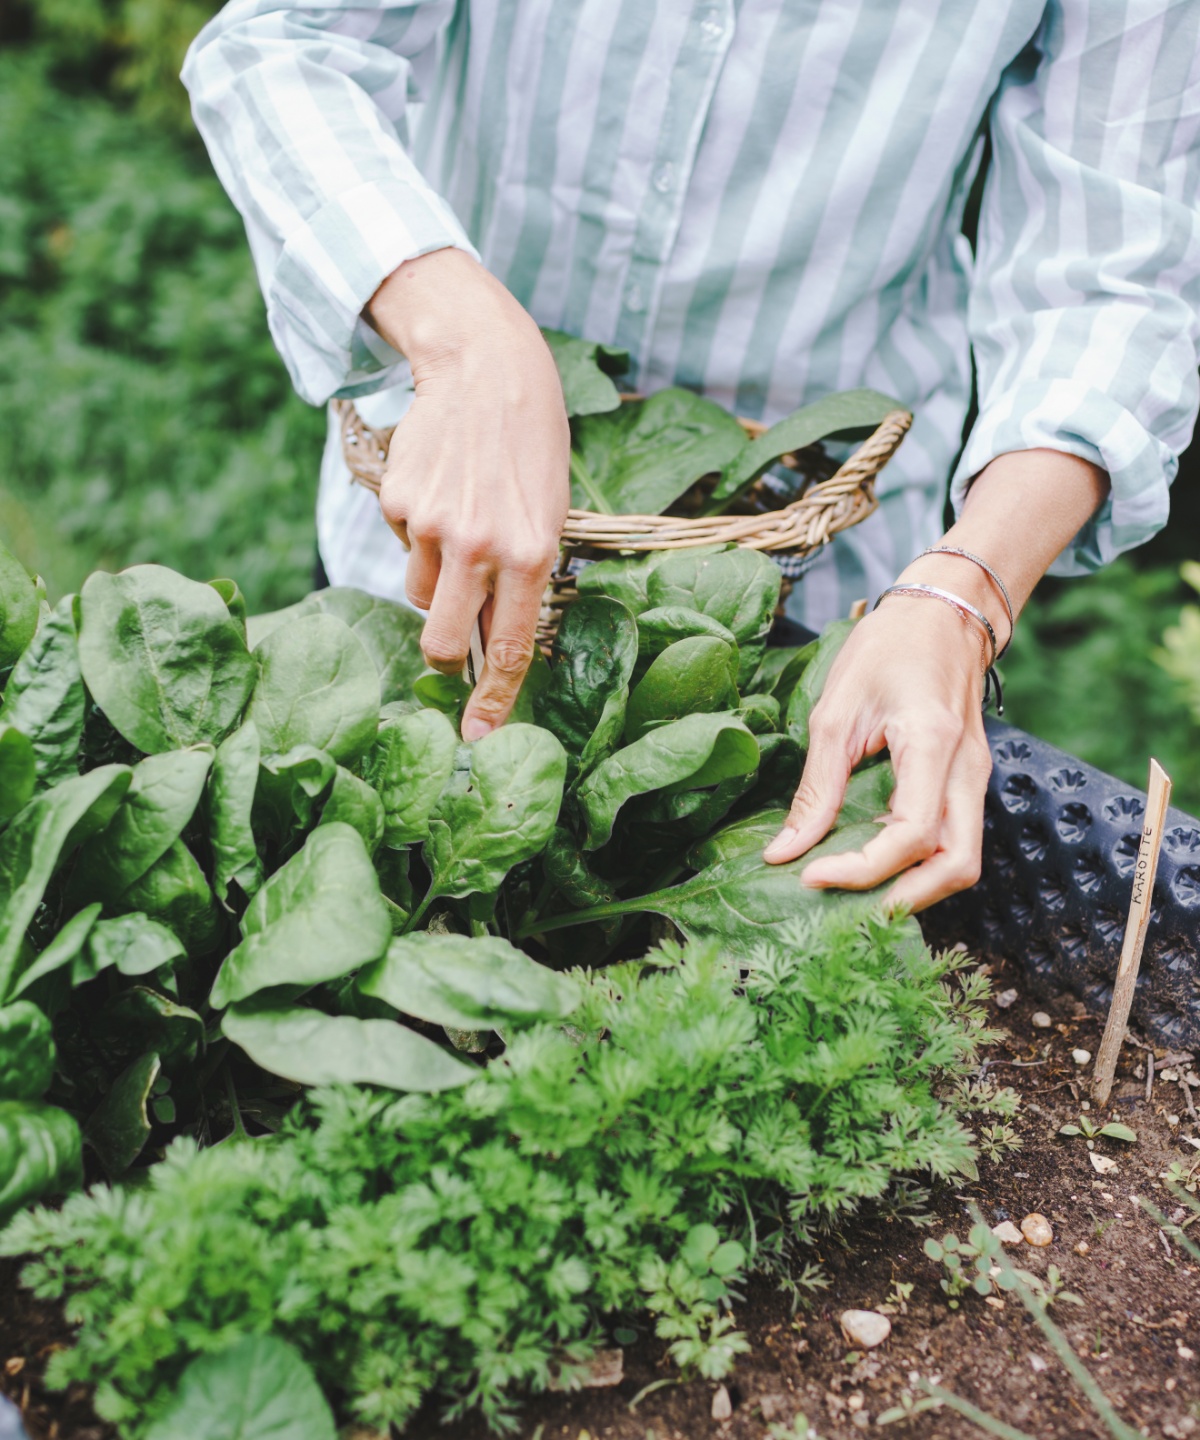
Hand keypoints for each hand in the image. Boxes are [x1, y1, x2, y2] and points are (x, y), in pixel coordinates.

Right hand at [367, 248, 569, 738]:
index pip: (510, 645)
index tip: (478, 738)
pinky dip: (419, 533)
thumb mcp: (552, 513)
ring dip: (435, 580)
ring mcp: (434, 524)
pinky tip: (442, 491)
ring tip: (461, 526)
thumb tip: (494, 638)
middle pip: (443, 641)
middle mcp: (481, 545)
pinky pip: (404, 545)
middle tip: (448, 650)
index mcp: (531, 552)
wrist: (485, 368)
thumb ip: (525, 577)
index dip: (493, 698)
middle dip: (443, 658)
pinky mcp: (398, 502)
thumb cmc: (530, 446)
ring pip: (420, 593)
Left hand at [760, 447, 1110, 909]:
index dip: (862, 868)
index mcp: (933, 743)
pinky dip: (917, 863)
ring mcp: (975, 777)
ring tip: (856, 892)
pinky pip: (953, 838)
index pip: (912, 833)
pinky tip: (874, 863)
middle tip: (844, 908)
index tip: (809, 875)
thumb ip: (816, 788)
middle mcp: (967, 769)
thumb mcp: (836, 709)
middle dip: (904, 899)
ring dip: (914, 886)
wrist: (942, 613)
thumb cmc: (887, 647)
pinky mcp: (967, 781)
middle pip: (958, 864)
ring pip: (961, 858)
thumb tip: (784, 853)